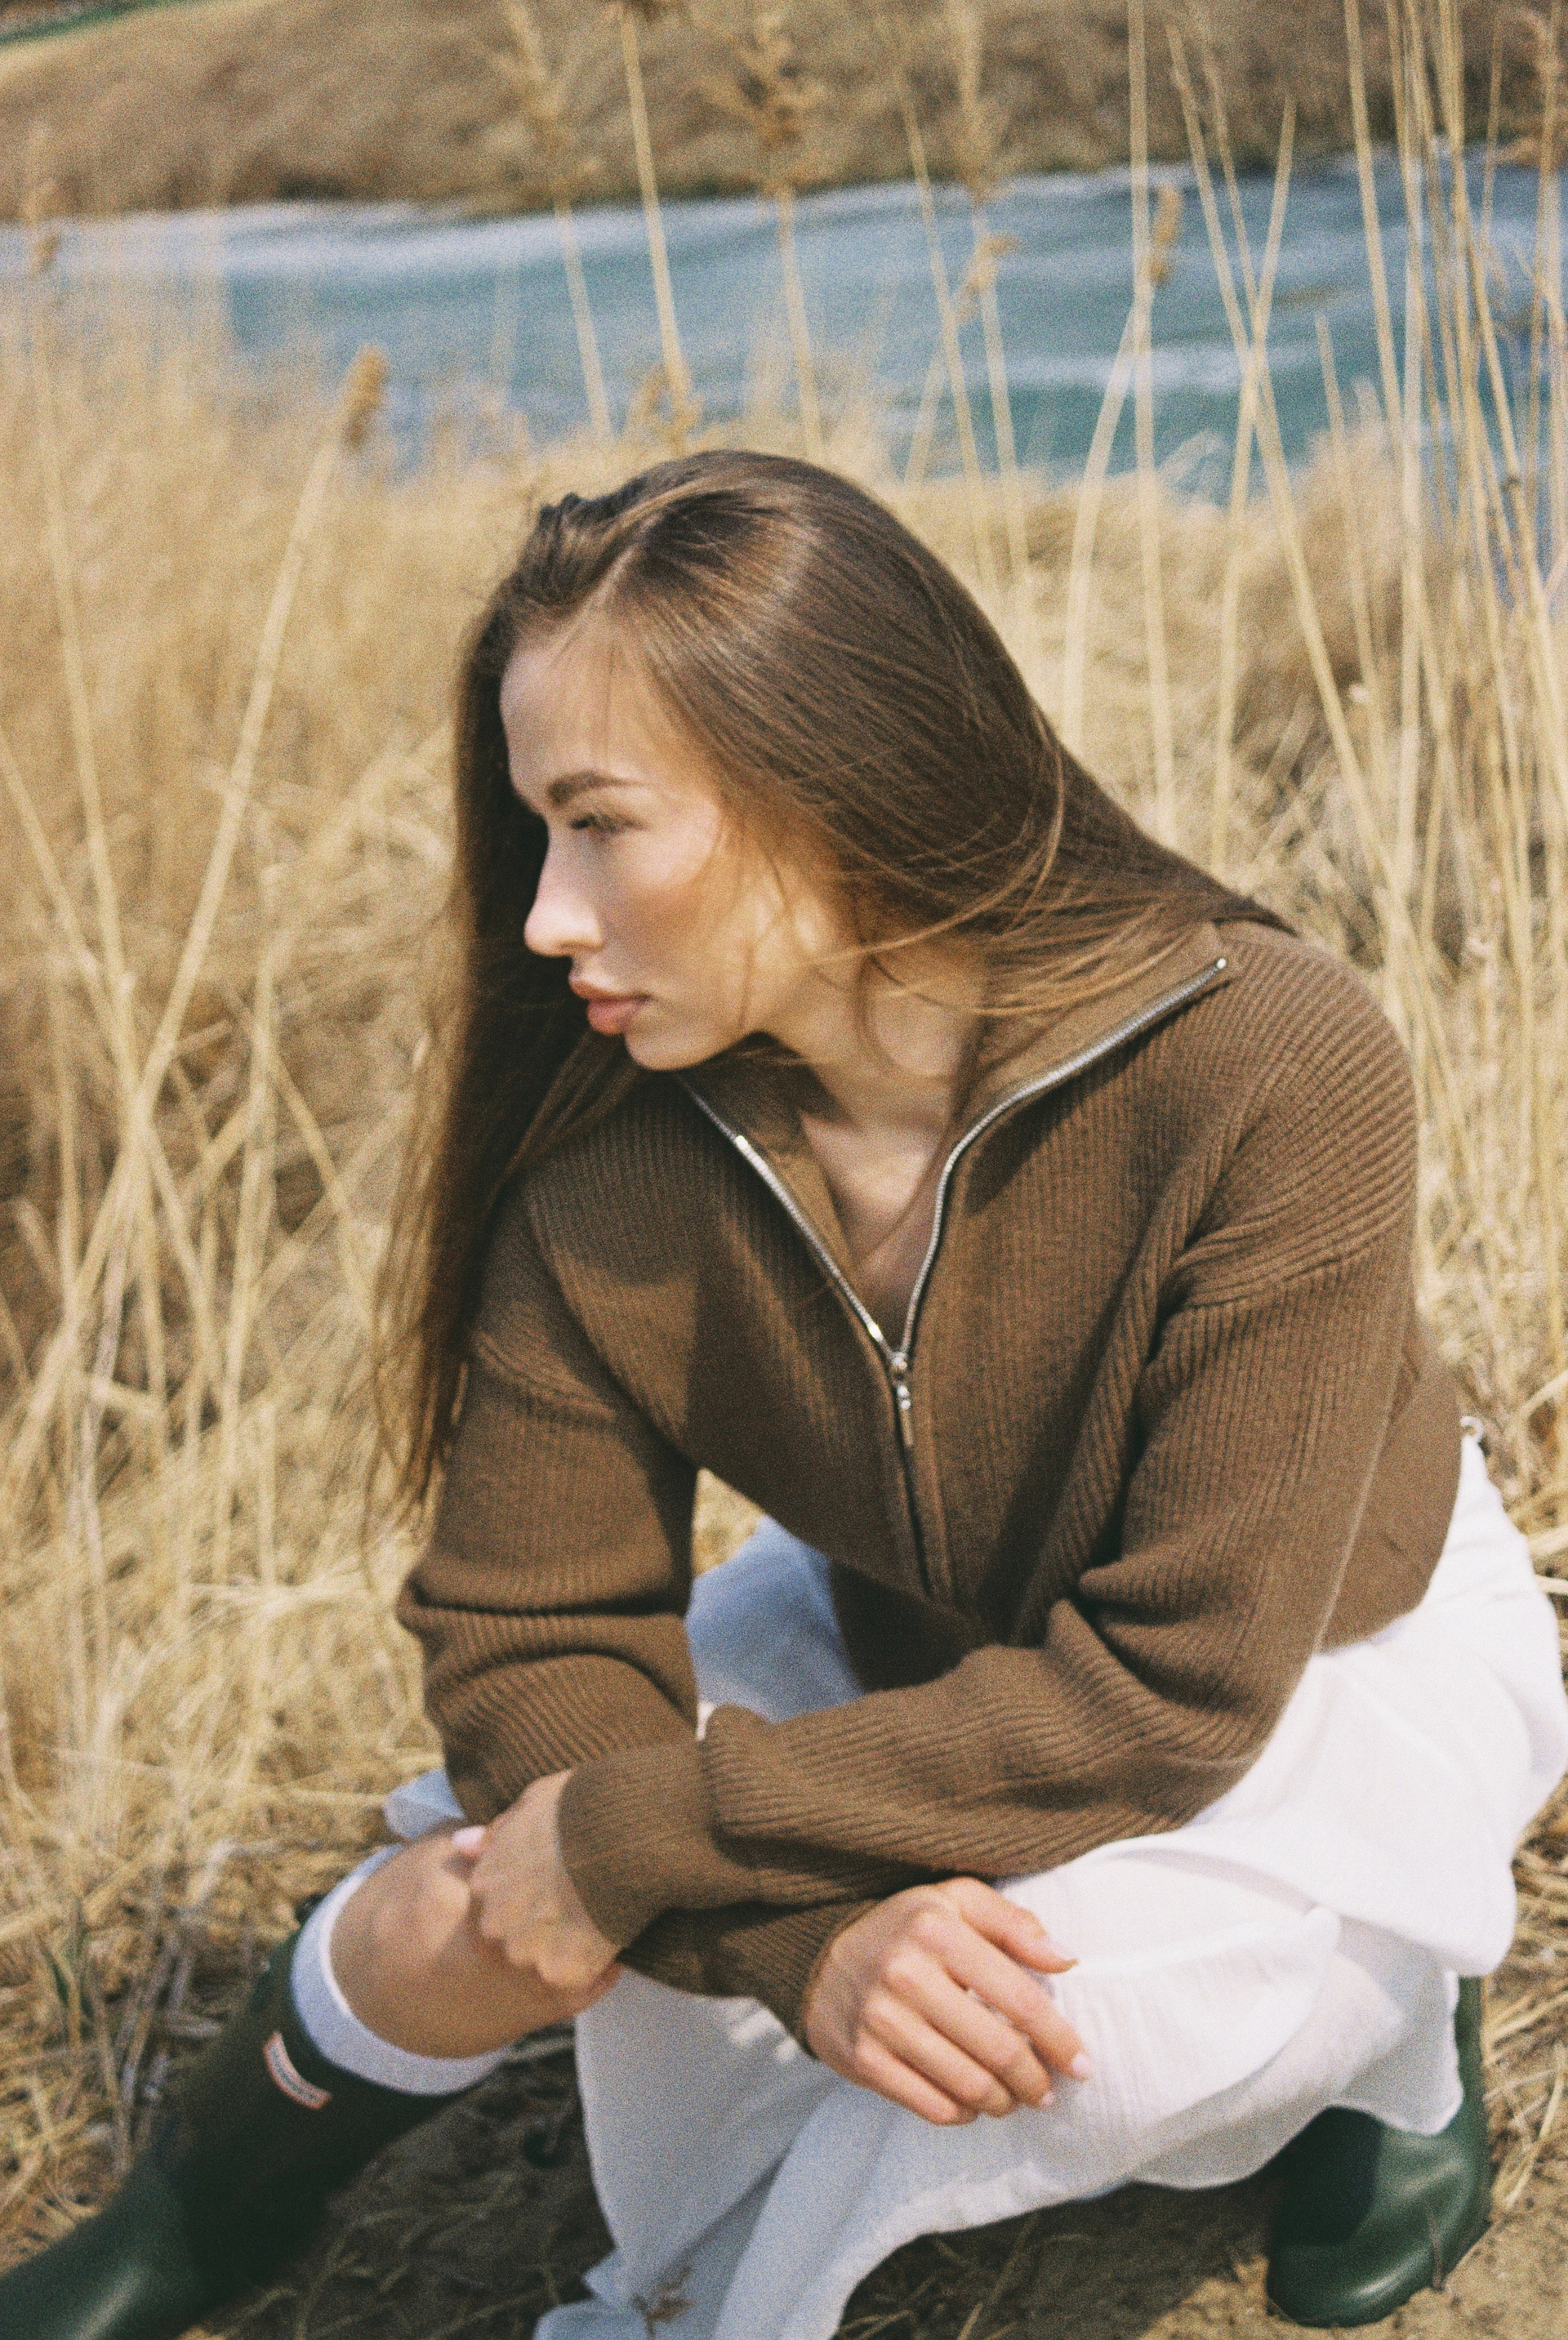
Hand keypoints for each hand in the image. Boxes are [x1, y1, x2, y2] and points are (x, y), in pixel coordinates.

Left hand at [452, 1772, 620, 1994]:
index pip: (500, 1907)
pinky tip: (613, 1939)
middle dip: (545, 1931)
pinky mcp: (558, 1977)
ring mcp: (523, 1955)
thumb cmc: (577, 1810)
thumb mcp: (531, 1805)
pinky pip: (579, 1981)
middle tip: (580, 1907)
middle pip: (517, 1942)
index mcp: (483, 1885)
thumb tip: (460, 1844)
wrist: (616, 1834)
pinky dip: (597, 1966)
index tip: (558, 1886)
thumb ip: (497, 1833)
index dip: (534, 1897)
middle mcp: (494, 1925)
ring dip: (569, 1952)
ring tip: (600, 1921)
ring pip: (545, 1966)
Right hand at [802, 1878, 1088, 2125]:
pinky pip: (932, 2106)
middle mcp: (907, 1973)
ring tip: (1016, 2098)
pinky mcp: (863, 2059)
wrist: (821, 1959)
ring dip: (1004, 2102)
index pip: (1018, 1997)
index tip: (1082, 2063)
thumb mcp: (956, 1901)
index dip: (1058, 2038)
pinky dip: (965, 2113)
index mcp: (938, 1929)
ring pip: (968, 2085)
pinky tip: (975, 2103)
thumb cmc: (907, 1929)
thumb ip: (1014, 1923)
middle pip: (998, 2049)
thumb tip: (1066, 1960)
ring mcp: (882, 2020)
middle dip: (1036, 2080)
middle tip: (1049, 2091)